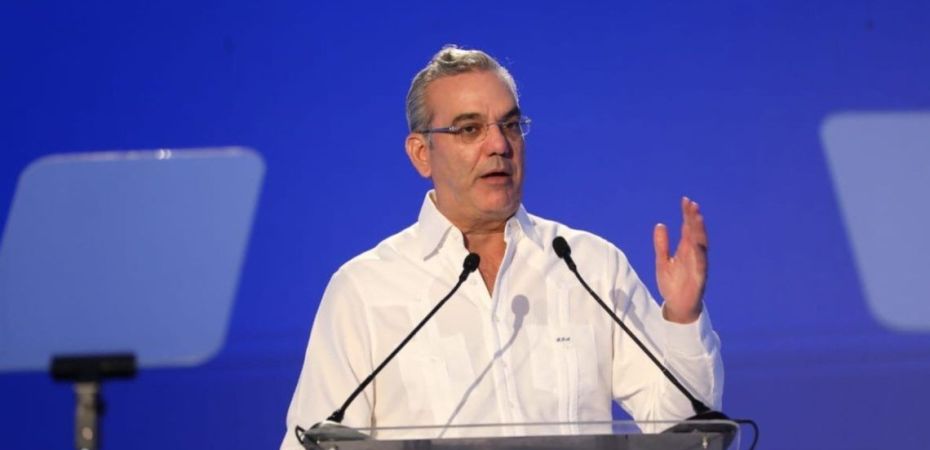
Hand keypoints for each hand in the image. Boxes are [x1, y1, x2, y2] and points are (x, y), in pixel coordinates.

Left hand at [653, 197, 707, 323]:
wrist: (678, 307)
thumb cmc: (673, 284)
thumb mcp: (662, 261)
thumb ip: (662, 244)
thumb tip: (660, 224)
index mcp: (686, 249)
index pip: (688, 228)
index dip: (687, 214)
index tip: (685, 200)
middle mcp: (694, 255)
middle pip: (696, 233)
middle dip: (694, 219)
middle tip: (692, 204)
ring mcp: (698, 265)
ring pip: (701, 245)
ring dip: (700, 232)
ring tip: (697, 218)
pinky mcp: (699, 278)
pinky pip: (701, 265)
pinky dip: (700, 254)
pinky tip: (697, 244)